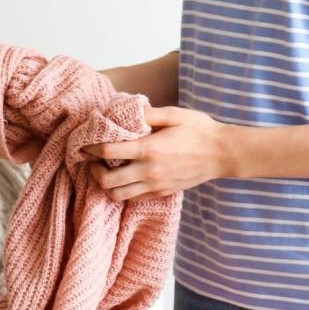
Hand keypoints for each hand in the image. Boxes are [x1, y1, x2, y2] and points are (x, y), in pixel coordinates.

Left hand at [84, 106, 233, 199]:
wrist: (222, 154)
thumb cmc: (200, 130)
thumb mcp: (175, 114)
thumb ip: (148, 113)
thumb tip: (127, 111)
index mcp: (149, 149)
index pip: (109, 151)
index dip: (92, 147)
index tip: (86, 143)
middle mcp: (148, 171)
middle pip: (107, 181)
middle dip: (93, 171)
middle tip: (92, 161)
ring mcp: (154, 185)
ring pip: (117, 195)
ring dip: (106, 185)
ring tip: (105, 172)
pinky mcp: (160, 193)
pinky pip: (132, 198)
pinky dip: (122, 190)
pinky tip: (123, 178)